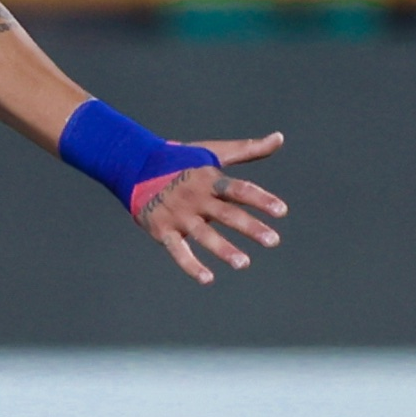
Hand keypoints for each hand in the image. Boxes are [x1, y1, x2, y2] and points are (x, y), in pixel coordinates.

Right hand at [133, 132, 288, 283]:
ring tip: (244, 263)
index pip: (239, 189)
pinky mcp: (162, 230)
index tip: (281, 211)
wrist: (134, 166)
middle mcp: (195, 197)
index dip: (261, 199)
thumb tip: (280, 137)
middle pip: (226, 213)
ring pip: (204, 235)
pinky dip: (191, 265)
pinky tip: (207, 279)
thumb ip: (248, 150)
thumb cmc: (181, 161)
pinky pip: (178, 250)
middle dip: (250, 227)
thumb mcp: (213, 152)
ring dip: (224, 249)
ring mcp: (178, 215)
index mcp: (209, 178)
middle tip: (274, 241)